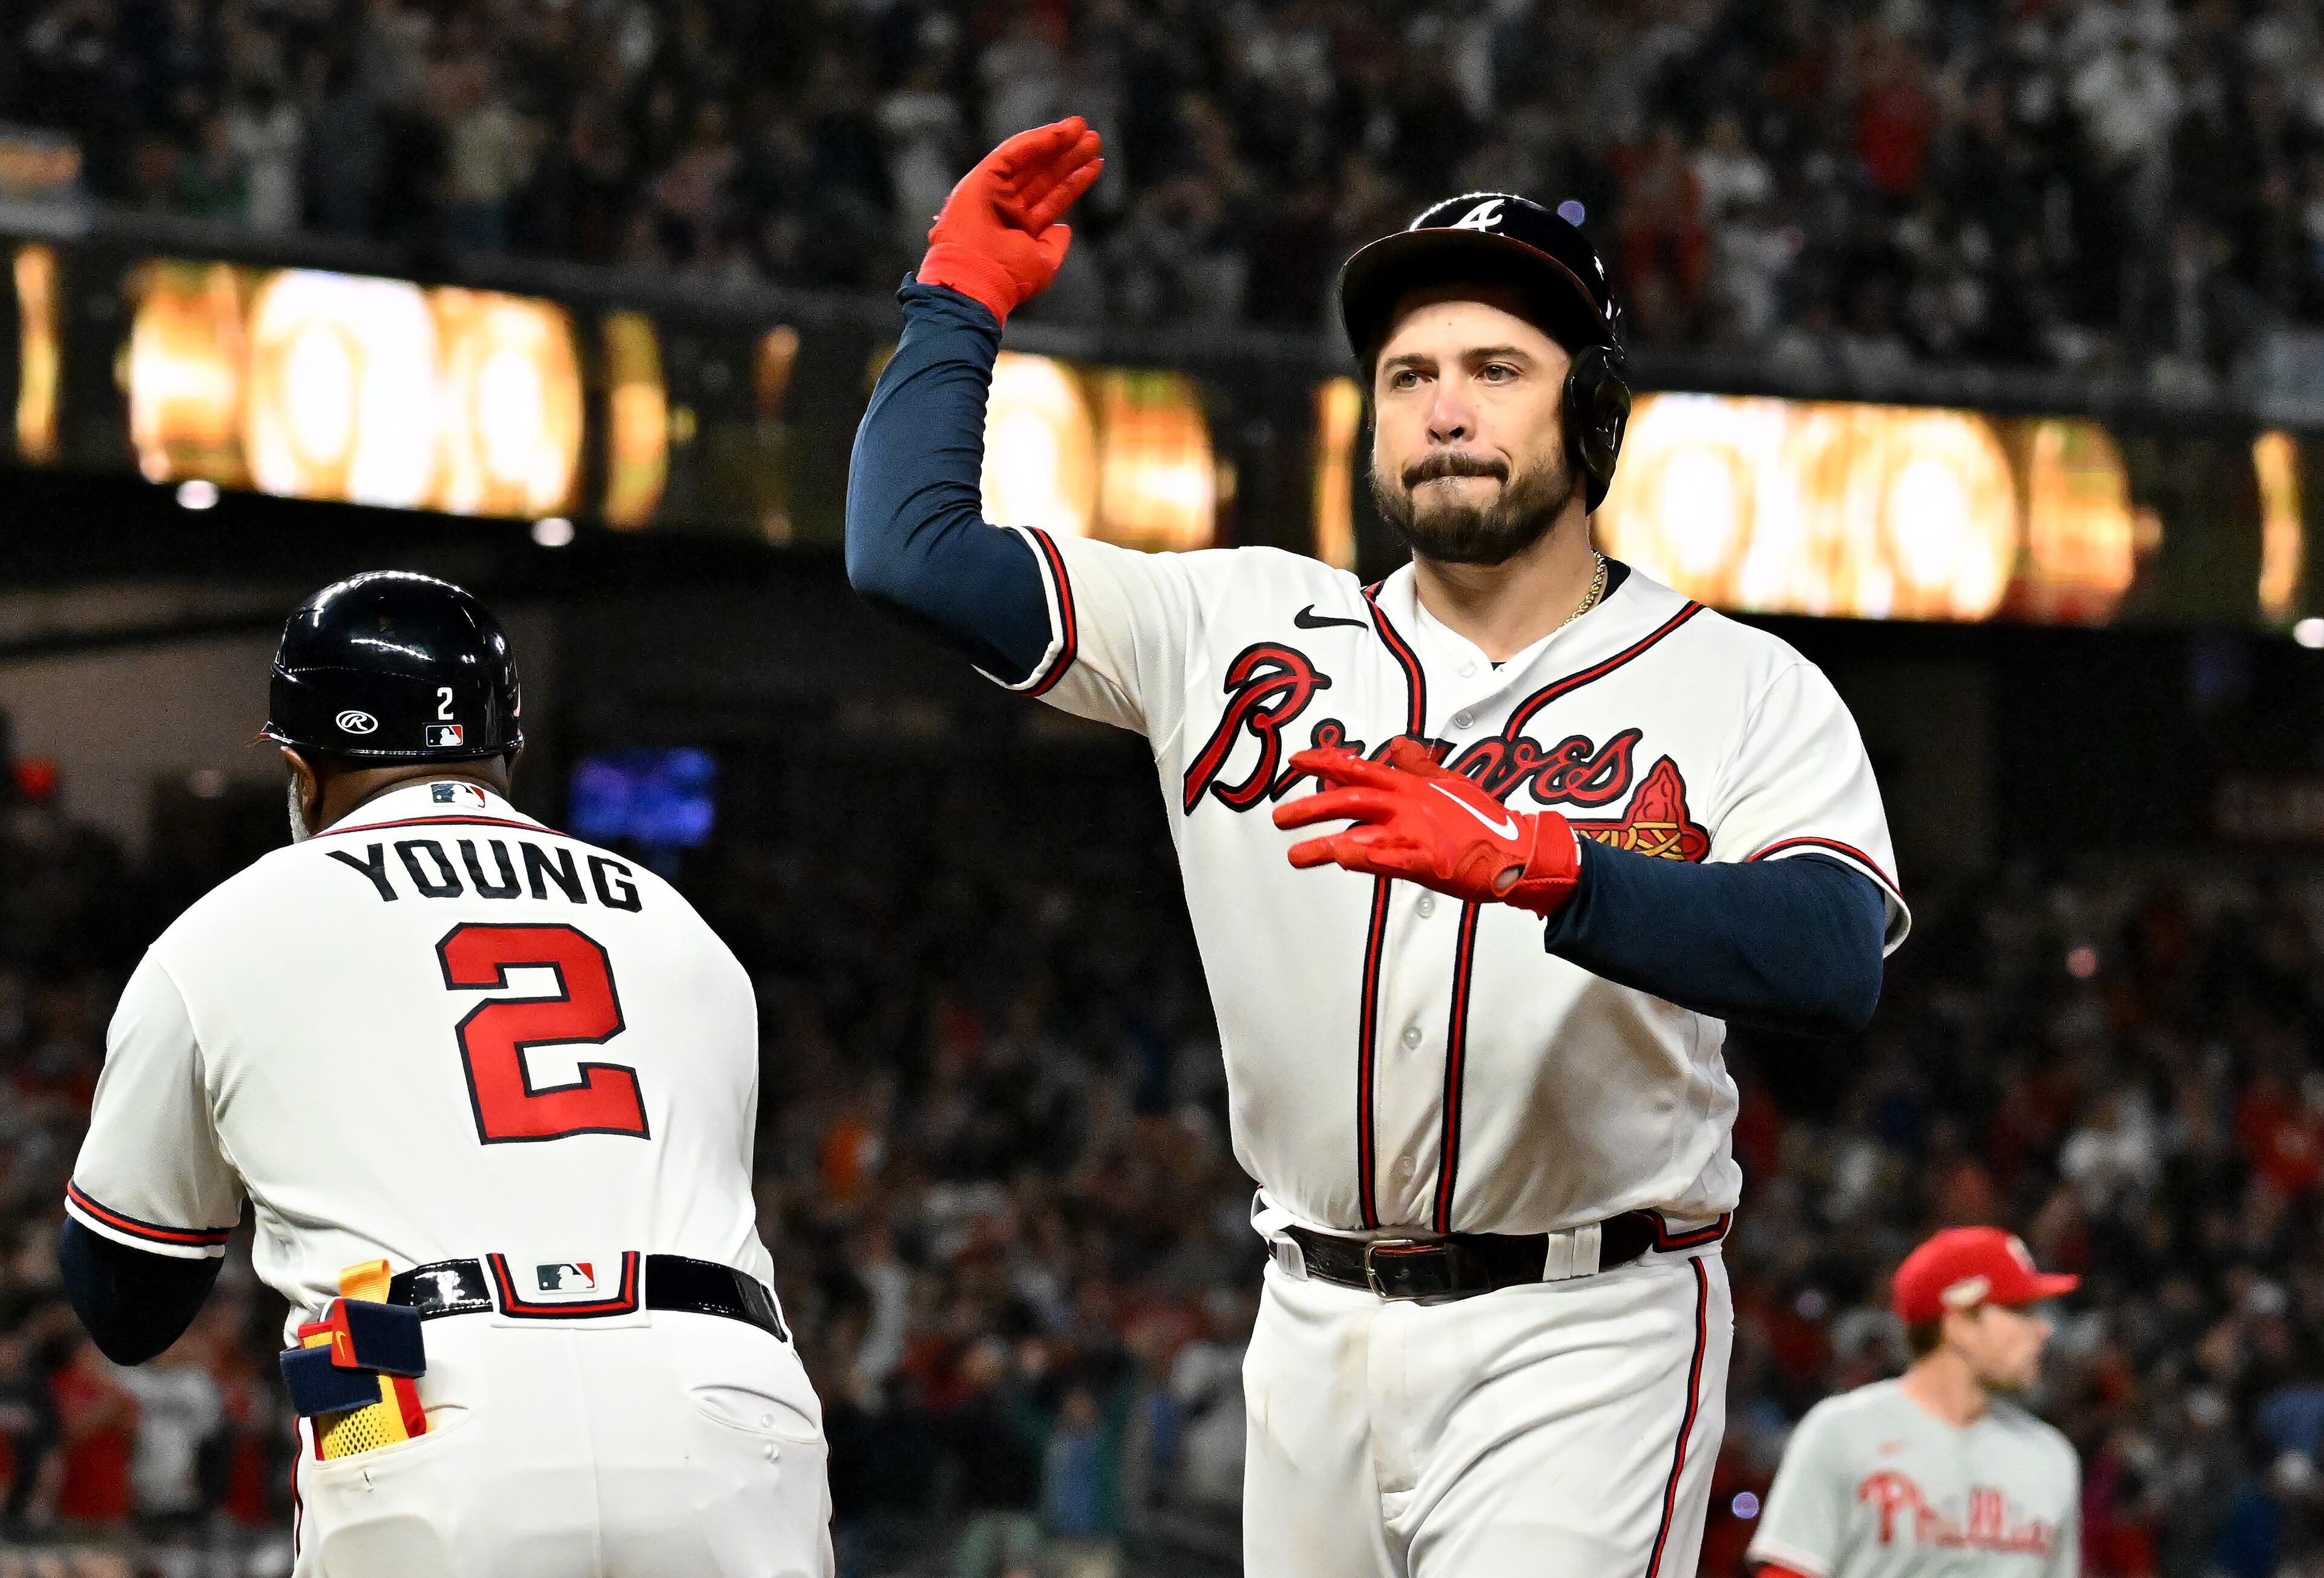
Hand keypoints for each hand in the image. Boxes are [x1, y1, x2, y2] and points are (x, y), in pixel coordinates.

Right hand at [918, 116, 1103, 324]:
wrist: (978, 279)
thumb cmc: (1010, 277)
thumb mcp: (1044, 263)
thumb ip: (1055, 243)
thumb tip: (1064, 228)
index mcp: (1019, 231)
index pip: (1052, 199)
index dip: (1074, 181)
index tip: (1096, 162)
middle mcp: (1006, 209)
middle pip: (1043, 176)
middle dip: (1068, 156)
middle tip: (1094, 138)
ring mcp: (992, 193)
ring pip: (1029, 161)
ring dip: (1056, 143)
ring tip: (1082, 127)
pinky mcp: (981, 179)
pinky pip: (1011, 154)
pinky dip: (1035, 142)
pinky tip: (1058, 133)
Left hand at [1272, 738, 1582, 916]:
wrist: (1518, 852)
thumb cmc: (1485, 821)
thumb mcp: (1451, 782)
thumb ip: (1419, 765)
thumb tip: (1396, 745)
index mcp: (1413, 785)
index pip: (1361, 767)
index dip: (1327, 762)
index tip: (1299, 761)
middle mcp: (1408, 803)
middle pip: (1350, 799)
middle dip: (1311, 806)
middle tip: (1280, 816)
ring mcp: (1414, 830)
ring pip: (1358, 831)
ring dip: (1322, 842)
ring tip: (1295, 855)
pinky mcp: (1423, 860)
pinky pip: (1384, 858)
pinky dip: (1359, 857)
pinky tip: (1338, 860)